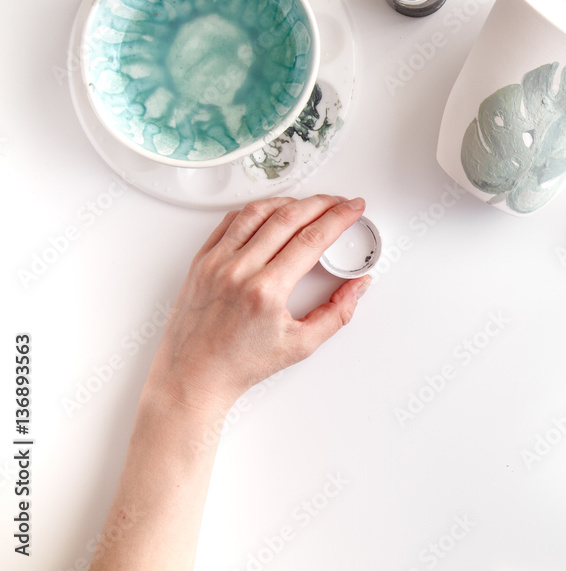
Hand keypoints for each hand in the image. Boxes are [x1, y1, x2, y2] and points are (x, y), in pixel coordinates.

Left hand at [145, 194, 370, 413]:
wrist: (194, 376)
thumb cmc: (240, 364)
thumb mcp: (301, 345)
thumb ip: (338, 313)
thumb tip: (358, 286)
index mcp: (266, 290)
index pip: (312, 239)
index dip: (339, 218)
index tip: (352, 209)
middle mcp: (239, 270)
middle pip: (288, 217)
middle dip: (321, 204)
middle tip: (338, 203)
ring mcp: (216, 262)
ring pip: (258, 212)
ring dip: (289, 201)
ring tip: (308, 204)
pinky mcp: (201, 261)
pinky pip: (230, 221)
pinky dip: (255, 210)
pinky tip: (270, 212)